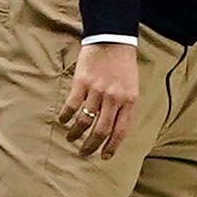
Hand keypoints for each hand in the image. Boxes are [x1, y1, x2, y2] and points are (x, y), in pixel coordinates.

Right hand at [59, 38, 139, 158]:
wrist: (113, 40)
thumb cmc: (124, 65)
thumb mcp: (132, 87)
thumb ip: (125, 106)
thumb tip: (116, 128)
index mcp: (129, 101)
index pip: (120, 131)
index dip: (111, 147)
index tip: (104, 156)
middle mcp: (114, 99)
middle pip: (101, 131)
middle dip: (91, 146)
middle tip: (84, 152)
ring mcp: (97, 91)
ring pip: (84, 121)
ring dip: (76, 133)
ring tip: (71, 138)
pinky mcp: (82, 82)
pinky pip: (72, 105)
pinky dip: (66, 116)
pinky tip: (64, 120)